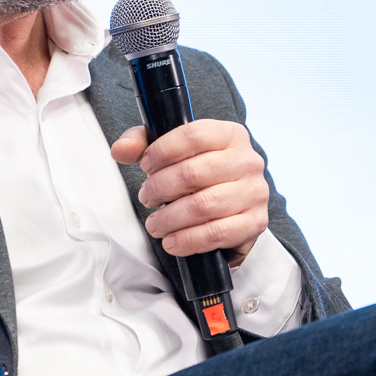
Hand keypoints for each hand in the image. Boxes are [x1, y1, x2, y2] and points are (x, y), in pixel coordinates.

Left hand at [110, 120, 268, 264]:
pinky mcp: (255, 223)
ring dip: (169, 218)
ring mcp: (255, 193)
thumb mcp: (173, 153)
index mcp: (230, 135)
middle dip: (160, 188)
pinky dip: (187, 240)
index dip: (162, 151)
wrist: (234, 210)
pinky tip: (172, 241)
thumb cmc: (201, 177)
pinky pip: (216, 233)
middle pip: (193, 173)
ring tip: (155, 223)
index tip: (146, 166)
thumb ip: (143, 145)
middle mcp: (248, 161)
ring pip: (202, 206)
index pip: (193, 135)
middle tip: (147, 198)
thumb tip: (120, 149)